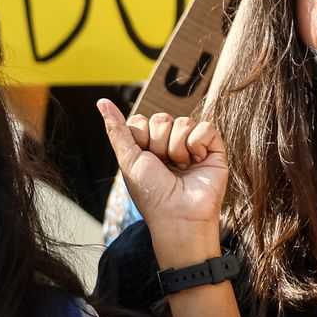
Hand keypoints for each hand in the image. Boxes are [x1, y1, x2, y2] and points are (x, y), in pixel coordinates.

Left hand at [98, 99, 228, 234]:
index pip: (141, 120)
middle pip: (161, 119)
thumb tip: (102, 101)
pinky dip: (197, 144)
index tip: (144, 159)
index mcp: (148, 146)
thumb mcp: (128, 160)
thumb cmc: (151, 193)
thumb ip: (117, 130)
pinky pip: (205, 127)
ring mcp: (192, 145)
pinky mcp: (214, 148)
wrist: (179, 215)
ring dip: (177, 147)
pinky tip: (197, 161)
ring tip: (181, 168)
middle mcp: (170, 143)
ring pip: (183, 121)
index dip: (141, 137)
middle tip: (164, 166)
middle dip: (158, 144)